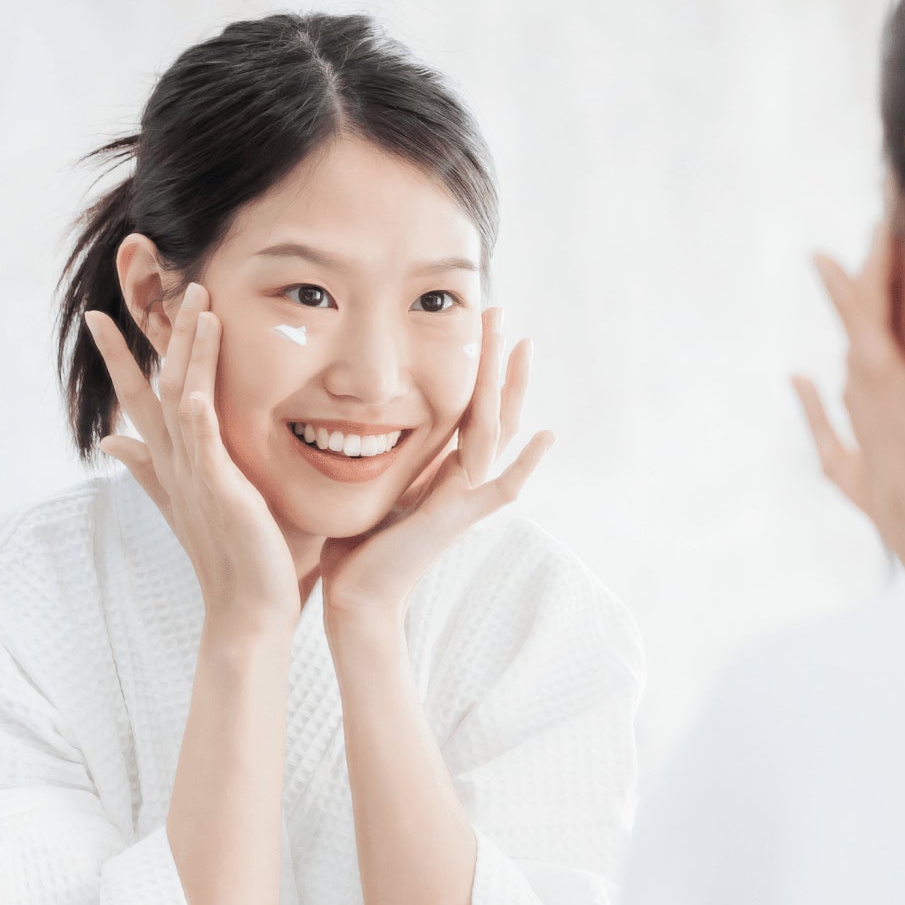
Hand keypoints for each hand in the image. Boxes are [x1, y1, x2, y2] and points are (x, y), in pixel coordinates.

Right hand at [84, 283, 300, 630]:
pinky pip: (200, 423)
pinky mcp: (215, 482)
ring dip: (184, 343)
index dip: (121, 358)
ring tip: (192, 297)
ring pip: (177, 392)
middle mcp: (175, 462)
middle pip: (148, 386)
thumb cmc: (242, 560)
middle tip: (117, 294)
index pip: (142, 400)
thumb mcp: (201, 503)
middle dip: (136, 339)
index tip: (103, 317)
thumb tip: (114, 442)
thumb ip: (156, 471)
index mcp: (175, 465)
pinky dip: (198, 387)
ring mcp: (192, 470)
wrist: (251, 611)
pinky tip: (200, 354)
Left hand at [318, 306, 553, 622]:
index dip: (477, 364)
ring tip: (519, 344)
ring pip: (495, 431)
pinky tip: (547, 435)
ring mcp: (466, 497)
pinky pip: (500, 488)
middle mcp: (462, 478)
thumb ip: (385, 451)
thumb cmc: (356, 544)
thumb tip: (359, 412)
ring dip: (508, 386)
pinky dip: (525, 464)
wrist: (357, 595)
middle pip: (490, 407)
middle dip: (496, 359)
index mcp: (443, 467)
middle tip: (500, 310)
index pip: (468, 405)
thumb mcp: (373, 479)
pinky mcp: (458, 520)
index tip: (477, 321)